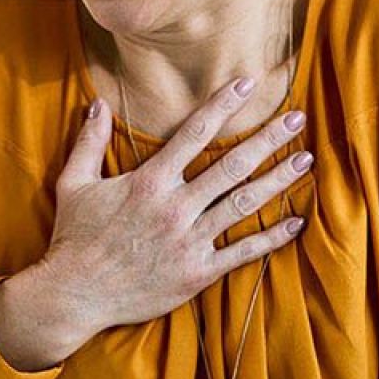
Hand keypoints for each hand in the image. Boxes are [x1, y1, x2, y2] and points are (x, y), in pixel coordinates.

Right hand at [39, 76, 312, 333]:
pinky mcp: (197, 273)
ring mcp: (189, 240)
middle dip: (268, 139)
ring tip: (305, 161)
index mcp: (149, 181)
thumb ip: (89, 143)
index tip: (247, 84)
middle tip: (297, 118)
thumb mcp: (74, 183)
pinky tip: (295, 222)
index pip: (194, 133)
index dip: (223, 105)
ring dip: (278, 180)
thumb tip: (98, 105)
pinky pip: (241, 252)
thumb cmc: (74, 237)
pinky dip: (271, 238)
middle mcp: (175, 207)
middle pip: (232, 165)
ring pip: (243, 204)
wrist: (75, 294)